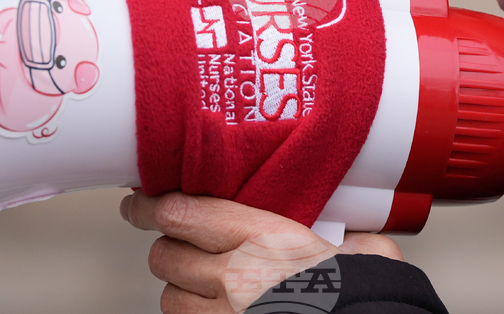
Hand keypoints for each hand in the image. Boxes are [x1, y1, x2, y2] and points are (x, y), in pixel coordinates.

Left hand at [120, 191, 402, 312]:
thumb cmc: (361, 299)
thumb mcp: (358, 252)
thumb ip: (343, 235)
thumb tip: (354, 237)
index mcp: (266, 237)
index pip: (182, 212)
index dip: (151, 206)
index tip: (142, 200)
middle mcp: (236, 278)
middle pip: (166, 254)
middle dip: (172, 248)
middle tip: (186, 243)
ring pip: (170, 297)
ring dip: (182, 288)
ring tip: (206, 284)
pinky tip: (214, 309)